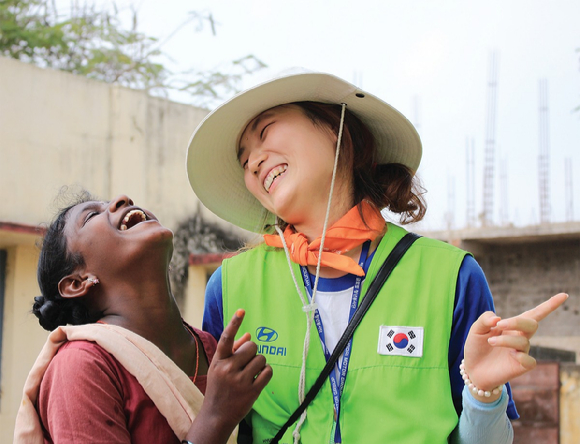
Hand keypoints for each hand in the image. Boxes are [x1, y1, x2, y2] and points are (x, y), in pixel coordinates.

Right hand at [186, 309, 272, 443]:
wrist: (216, 415)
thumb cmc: (219, 387)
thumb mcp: (220, 367)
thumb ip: (233, 350)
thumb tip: (249, 335)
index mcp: (218, 361)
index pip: (226, 338)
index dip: (234, 323)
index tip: (242, 310)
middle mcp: (228, 369)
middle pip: (252, 346)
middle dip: (253, 352)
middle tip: (246, 362)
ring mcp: (240, 381)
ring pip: (261, 358)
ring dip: (260, 363)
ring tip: (251, 373)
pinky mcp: (252, 391)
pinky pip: (268, 371)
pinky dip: (266, 372)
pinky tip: (258, 378)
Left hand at [463, 293, 567, 398]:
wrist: (472, 369)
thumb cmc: (476, 346)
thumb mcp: (476, 329)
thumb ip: (485, 319)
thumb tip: (498, 318)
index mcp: (512, 325)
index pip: (534, 313)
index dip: (550, 305)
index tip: (564, 295)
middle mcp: (520, 337)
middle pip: (531, 323)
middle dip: (517, 322)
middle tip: (499, 324)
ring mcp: (522, 351)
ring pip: (523, 341)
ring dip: (505, 340)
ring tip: (490, 341)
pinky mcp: (522, 366)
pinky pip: (529, 360)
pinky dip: (521, 357)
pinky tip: (511, 356)